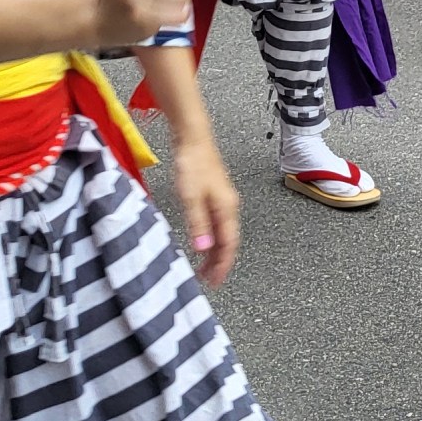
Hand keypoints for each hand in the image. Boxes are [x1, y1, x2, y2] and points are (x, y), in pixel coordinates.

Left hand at [171, 136, 240, 286]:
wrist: (193, 139)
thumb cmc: (193, 163)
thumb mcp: (191, 198)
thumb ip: (198, 224)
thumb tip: (204, 248)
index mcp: (227, 208)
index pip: (230, 244)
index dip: (223, 265)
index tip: (215, 281)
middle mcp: (229, 206)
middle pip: (228, 241)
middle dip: (219, 262)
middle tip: (208, 279)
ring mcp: (222, 201)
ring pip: (222, 233)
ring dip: (214, 251)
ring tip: (204, 266)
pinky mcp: (214, 195)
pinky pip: (216, 224)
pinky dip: (210, 238)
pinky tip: (201, 241)